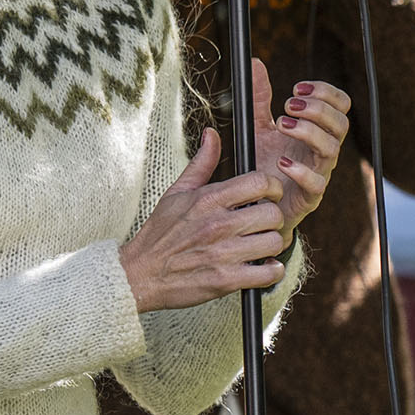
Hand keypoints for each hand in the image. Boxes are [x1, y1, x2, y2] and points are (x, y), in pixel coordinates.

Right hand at [119, 128, 289, 312]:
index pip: (260, 182)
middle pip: (273, 213)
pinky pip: (269, 272)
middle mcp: (218, 224)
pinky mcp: (226, 280)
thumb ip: (201, 163)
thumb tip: (212, 134)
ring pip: (274, 242)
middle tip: (263, 224)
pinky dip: (271, 271)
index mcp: (208, 199)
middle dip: (273, 218)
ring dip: (272, 245)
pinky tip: (261, 267)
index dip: (273, 187)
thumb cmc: (159, 233)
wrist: (140, 274)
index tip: (269, 196)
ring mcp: (223, 253)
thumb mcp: (177, 193)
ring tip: (260, 246)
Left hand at [248, 58, 352, 219]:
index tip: (296, 87)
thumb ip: (260, 99)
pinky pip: (316, 183)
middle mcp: (323, 150)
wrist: (258, 204)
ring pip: (331, 149)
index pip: (341, 105)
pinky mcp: (309, 197)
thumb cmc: (265, 165)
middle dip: (317, 109)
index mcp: (318, 131)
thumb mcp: (259, 127)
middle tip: (289, 105)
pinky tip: (281, 161)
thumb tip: (255, 64)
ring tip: (282, 125)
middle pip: (341, 123)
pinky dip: (300, 170)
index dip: (325, 92)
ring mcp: (319, 173)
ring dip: (308, 131)